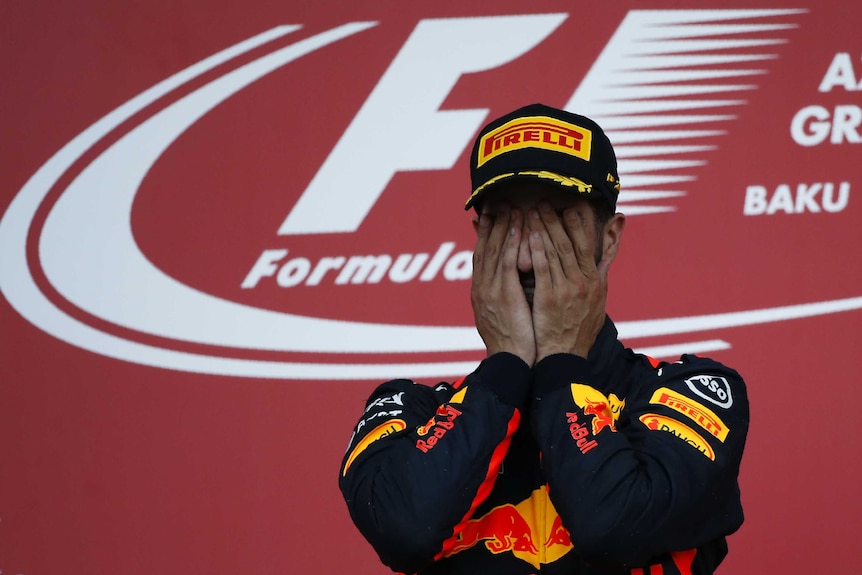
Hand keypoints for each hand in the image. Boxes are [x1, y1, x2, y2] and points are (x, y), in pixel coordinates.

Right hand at [471, 206, 535, 365]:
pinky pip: (507, 262)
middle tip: (497, 200)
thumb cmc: (512, 344)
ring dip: (503, 226)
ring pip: (495, 250)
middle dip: (491, 223)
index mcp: (481, 292)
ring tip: (510, 206)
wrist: (510, 363)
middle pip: (485, 247)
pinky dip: (511, 242)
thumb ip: (502, 297)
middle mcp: (481, 287)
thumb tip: (507, 285)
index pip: (481, 255)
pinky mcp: (504, 295)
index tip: (490, 213)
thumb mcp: (502, 317)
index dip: (485, 232)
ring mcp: (490, 290)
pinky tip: (519, 226)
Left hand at [528, 203, 608, 360]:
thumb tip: (607, 255)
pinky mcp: (549, 298)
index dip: (578, 223)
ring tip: (531, 211)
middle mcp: (584, 282)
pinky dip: (536, 250)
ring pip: (554, 251)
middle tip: (544, 201)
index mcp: (595, 280)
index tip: (570, 205)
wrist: (565, 356)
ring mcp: (567, 289)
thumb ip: (601, 274)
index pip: (588, 244)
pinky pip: (542, 269)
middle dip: (556, 220)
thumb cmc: (579, 329)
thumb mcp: (598, 300)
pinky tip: (527, 235)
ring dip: (542, 229)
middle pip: (569, 243)